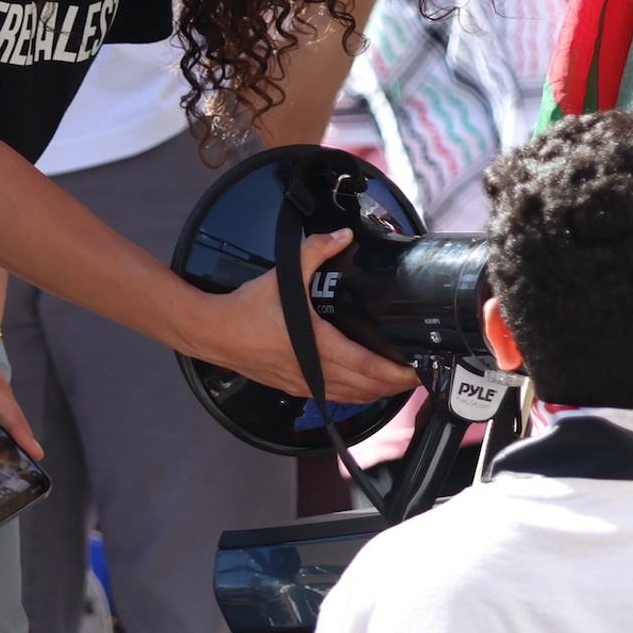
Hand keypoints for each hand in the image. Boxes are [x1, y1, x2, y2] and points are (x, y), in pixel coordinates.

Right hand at [199, 229, 417, 403]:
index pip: (367, 367)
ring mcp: (305, 384)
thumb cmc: (248, 308)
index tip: (418, 370)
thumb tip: (342, 235)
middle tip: (418, 376)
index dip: (396, 373)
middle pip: (367, 388)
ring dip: (378, 392)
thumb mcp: (284, 275)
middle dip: (396, 385)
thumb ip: (315, 251)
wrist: (214, 333)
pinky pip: (335, 397)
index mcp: (317, 345)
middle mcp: (315, 371)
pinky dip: (356, 394)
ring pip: (352, 398)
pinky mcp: (296, 387)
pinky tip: (364, 385)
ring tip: (398, 381)